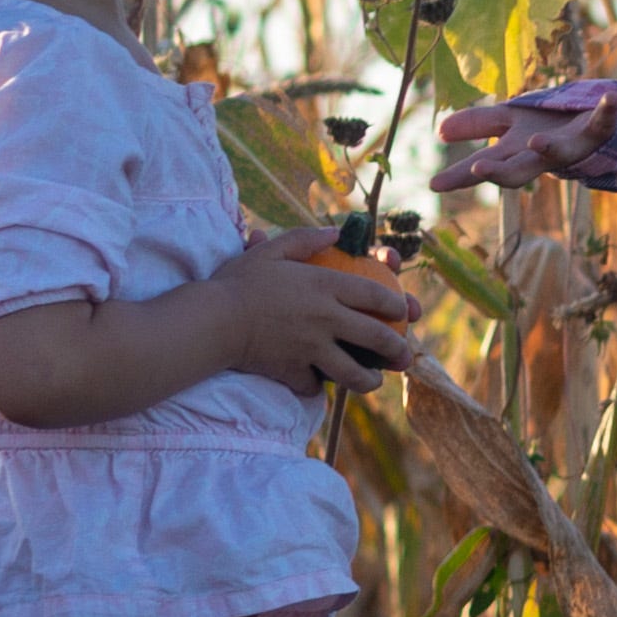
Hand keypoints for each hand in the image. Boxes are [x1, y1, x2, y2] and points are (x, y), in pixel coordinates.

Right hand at [200, 241, 429, 401]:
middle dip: (397, 349)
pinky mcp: (295, 372)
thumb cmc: (237, 282)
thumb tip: (335, 231)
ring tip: (373, 381)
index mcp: (324, 286)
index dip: (397, 305)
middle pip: (377, 337)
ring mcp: (313, 348)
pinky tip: (316, 384)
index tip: (405, 312)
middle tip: (404, 355)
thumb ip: (304, 239)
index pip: (375, 295)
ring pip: (354, 372)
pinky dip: (315, 386)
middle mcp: (326, 318)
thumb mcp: (270, 251)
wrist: (212, 320)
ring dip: (369, 380)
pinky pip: (313, 385)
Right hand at [432, 89, 599, 194]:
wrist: (596, 124)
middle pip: (518, 170)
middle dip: (499, 171)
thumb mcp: (509, 121)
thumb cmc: (549, 124)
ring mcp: (571, 145)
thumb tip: (439, 131)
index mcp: (517, 150)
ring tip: (535, 141)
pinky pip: (604, 121)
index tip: (434, 185)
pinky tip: (611, 96)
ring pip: (559, 154)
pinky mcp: (597, 131)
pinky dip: (607, 109)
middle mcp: (541, 155)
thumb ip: (478, 124)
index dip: (461, 175)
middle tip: (479, 169)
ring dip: (547, 148)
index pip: (485, 163)